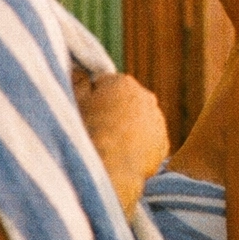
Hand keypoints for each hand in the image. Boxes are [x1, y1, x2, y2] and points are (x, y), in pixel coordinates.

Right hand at [75, 73, 168, 215]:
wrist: (108, 170)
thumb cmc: (86, 132)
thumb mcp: (74, 102)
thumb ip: (78, 81)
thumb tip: (79, 69)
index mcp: (124, 82)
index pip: (105, 84)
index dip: (92, 99)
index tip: (85, 114)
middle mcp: (147, 97)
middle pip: (125, 101)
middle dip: (113, 112)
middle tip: (96, 131)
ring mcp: (157, 121)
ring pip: (139, 121)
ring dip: (128, 129)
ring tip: (108, 148)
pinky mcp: (163, 144)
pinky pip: (148, 141)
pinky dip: (138, 147)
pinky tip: (122, 158)